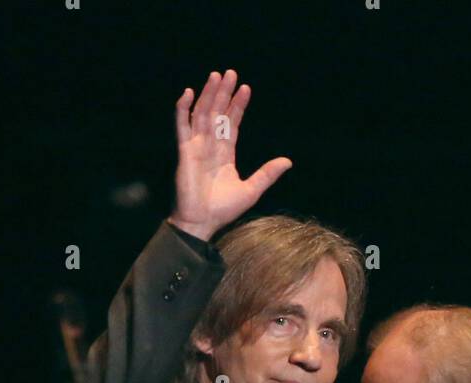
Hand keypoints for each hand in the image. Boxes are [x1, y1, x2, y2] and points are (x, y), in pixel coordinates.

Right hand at [169, 70, 291, 242]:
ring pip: (202, 114)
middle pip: (217, 113)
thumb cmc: (224, 209)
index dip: (238, 106)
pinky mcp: (185, 151)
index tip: (246, 89)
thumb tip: (288, 161)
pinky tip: (188, 93)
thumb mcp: (252, 190)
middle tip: (231, 73)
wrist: (203, 221)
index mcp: (225, 154)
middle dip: (224, 93)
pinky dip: (183, 109)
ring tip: (216, 76)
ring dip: (208, 94)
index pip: (232, 123)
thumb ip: (267, 174)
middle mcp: (211, 146)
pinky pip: (182, 125)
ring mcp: (197, 146)